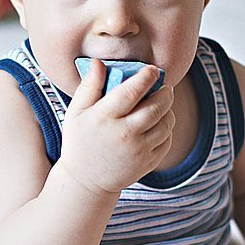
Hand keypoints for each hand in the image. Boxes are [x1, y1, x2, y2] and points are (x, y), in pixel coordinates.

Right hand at [59, 59, 173, 195]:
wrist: (86, 182)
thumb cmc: (80, 141)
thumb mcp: (76, 112)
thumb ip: (89, 86)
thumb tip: (99, 63)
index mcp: (104, 118)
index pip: (131, 92)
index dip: (146, 77)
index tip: (152, 70)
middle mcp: (124, 134)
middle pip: (156, 107)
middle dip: (165, 92)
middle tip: (165, 86)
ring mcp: (138, 150)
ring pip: (166, 123)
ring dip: (168, 110)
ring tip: (161, 104)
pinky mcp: (148, 162)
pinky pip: (167, 139)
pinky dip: (166, 128)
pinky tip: (157, 123)